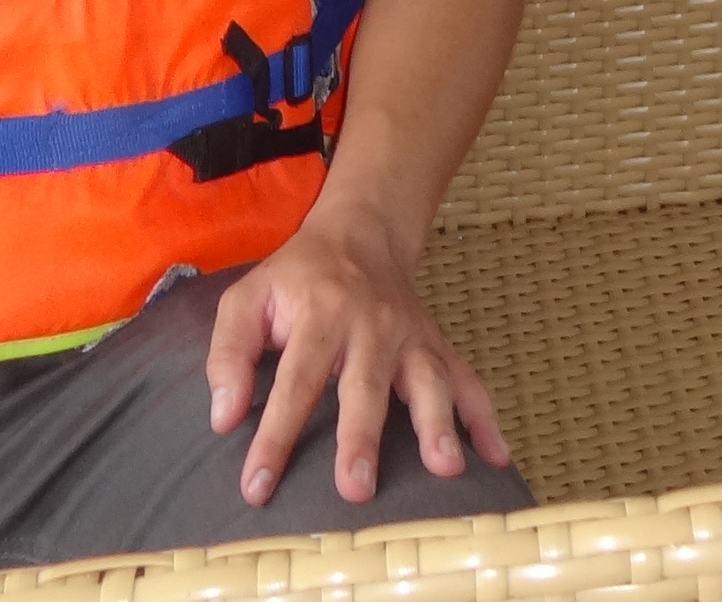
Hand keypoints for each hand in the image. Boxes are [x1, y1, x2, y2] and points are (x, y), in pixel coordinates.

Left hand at [206, 207, 507, 507]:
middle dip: (362, 437)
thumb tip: (225, 418)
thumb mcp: (247, 298)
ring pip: (428, 380)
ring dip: (438, 424)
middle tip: (356, 487)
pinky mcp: (435, 346)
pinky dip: (485, 419)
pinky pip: (466, 381)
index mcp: (320, 312)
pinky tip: (495, 457)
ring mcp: (411, 336)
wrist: (361, 234)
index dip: (275, 435)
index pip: (295, 381)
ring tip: (445, 469)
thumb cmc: (296, 279)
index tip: (258, 485)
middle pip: (365, 385)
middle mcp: (371, 324)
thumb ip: (229, 354)